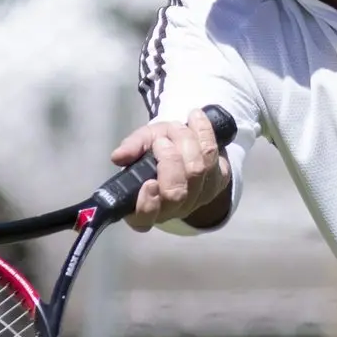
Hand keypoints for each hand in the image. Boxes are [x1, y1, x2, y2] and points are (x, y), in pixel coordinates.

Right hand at [109, 108, 231, 231]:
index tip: (149, 182)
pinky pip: (213, 156)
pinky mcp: (218, 183)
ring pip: (197, 171)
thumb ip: (132, 148)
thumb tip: (118, 156)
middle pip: (176, 192)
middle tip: (161, 140)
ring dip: (185, 141)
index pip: (144, 217)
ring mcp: (197, 199)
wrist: (186, 146)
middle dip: (169, 159)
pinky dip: (204, 132)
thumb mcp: (141, 144)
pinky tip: (196, 118)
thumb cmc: (156, 151)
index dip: (147, 204)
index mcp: (145, 206)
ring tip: (176, 127)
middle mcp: (172, 209)